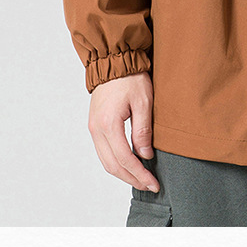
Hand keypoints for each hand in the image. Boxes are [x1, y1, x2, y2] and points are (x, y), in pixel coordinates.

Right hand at [88, 71, 159, 192]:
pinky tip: (129, 164)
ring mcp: (93, 128)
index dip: (139, 174)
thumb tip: (145, 156)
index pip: (124, 159)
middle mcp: (96, 130)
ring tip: (141, 178)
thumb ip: (143, 130)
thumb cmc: (131, 77)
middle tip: (149, 185)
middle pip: (112, 166)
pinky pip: (104, 152)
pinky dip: (116, 162)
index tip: (153, 183)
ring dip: (123, 173)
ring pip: (106, 161)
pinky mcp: (95, 125)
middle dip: (132, 179)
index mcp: (108, 124)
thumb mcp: (144, 102)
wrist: (114, 61)